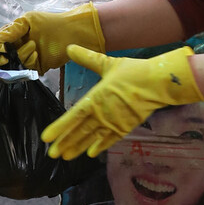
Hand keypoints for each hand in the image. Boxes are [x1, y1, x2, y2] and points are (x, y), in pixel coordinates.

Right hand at [0, 3, 104, 71]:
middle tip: (6, 55)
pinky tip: (37, 54)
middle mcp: (18, 48)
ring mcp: (27, 58)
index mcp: (14, 36)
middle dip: (1, 58)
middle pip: (0, 59)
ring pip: (14, 64)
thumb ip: (11, 30)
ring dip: (21, 54)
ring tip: (33, 45)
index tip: (1, 46)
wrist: (70, 32)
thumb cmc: (50, 22)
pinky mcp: (36, 67)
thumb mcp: (28, 20)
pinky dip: (29, 62)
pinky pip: (26, 70)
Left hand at [42, 44, 203, 159]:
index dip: (59, 127)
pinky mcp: (126, 127)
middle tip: (52, 154)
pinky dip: (100, 146)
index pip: (73, 116)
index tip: (46, 138)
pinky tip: (91, 154)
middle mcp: (102, 114)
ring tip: (66, 157)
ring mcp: (114, 123)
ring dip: (78, 147)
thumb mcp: (108, 63)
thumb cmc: (133, 72)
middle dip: (65, 142)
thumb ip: (87, 58)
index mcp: (95, 99)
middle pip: (80, 131)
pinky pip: (110, 139)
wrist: (158, 84)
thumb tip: (69, 47)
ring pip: (92, 138)